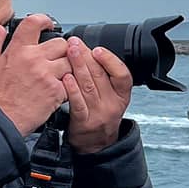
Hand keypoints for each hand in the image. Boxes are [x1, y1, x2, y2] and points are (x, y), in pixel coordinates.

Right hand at [0, 14, 68, 135]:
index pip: (34, 23)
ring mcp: (46, 74)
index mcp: (17, 50)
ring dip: (69, 69)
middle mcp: (33, 59)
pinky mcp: (56, 90)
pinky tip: (59, 91)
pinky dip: (69, 87)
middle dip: (62, 51)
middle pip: (61, 43)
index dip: (45, 20)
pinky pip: (71, 82)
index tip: (49, 24)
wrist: (1, 119)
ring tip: (60, 76)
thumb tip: (0, 29)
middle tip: (57, 60)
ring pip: (71, 62)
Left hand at [62, 36, 131, 152]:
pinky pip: (78, 103)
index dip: (110, 60)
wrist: (96, 145)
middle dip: (86, 56)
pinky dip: (72, 89)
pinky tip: (66, 77)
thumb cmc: (100, 115)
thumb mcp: (112, 97)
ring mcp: (99, 114)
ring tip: (69, 52)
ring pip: (88, 86)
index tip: (97, 49)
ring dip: (77, 66)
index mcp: (122, 95)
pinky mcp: (84, 123)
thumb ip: (104, 76)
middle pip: (100, 76)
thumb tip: (87, 50)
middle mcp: (113, 104)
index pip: (122, 75)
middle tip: (74, 42)